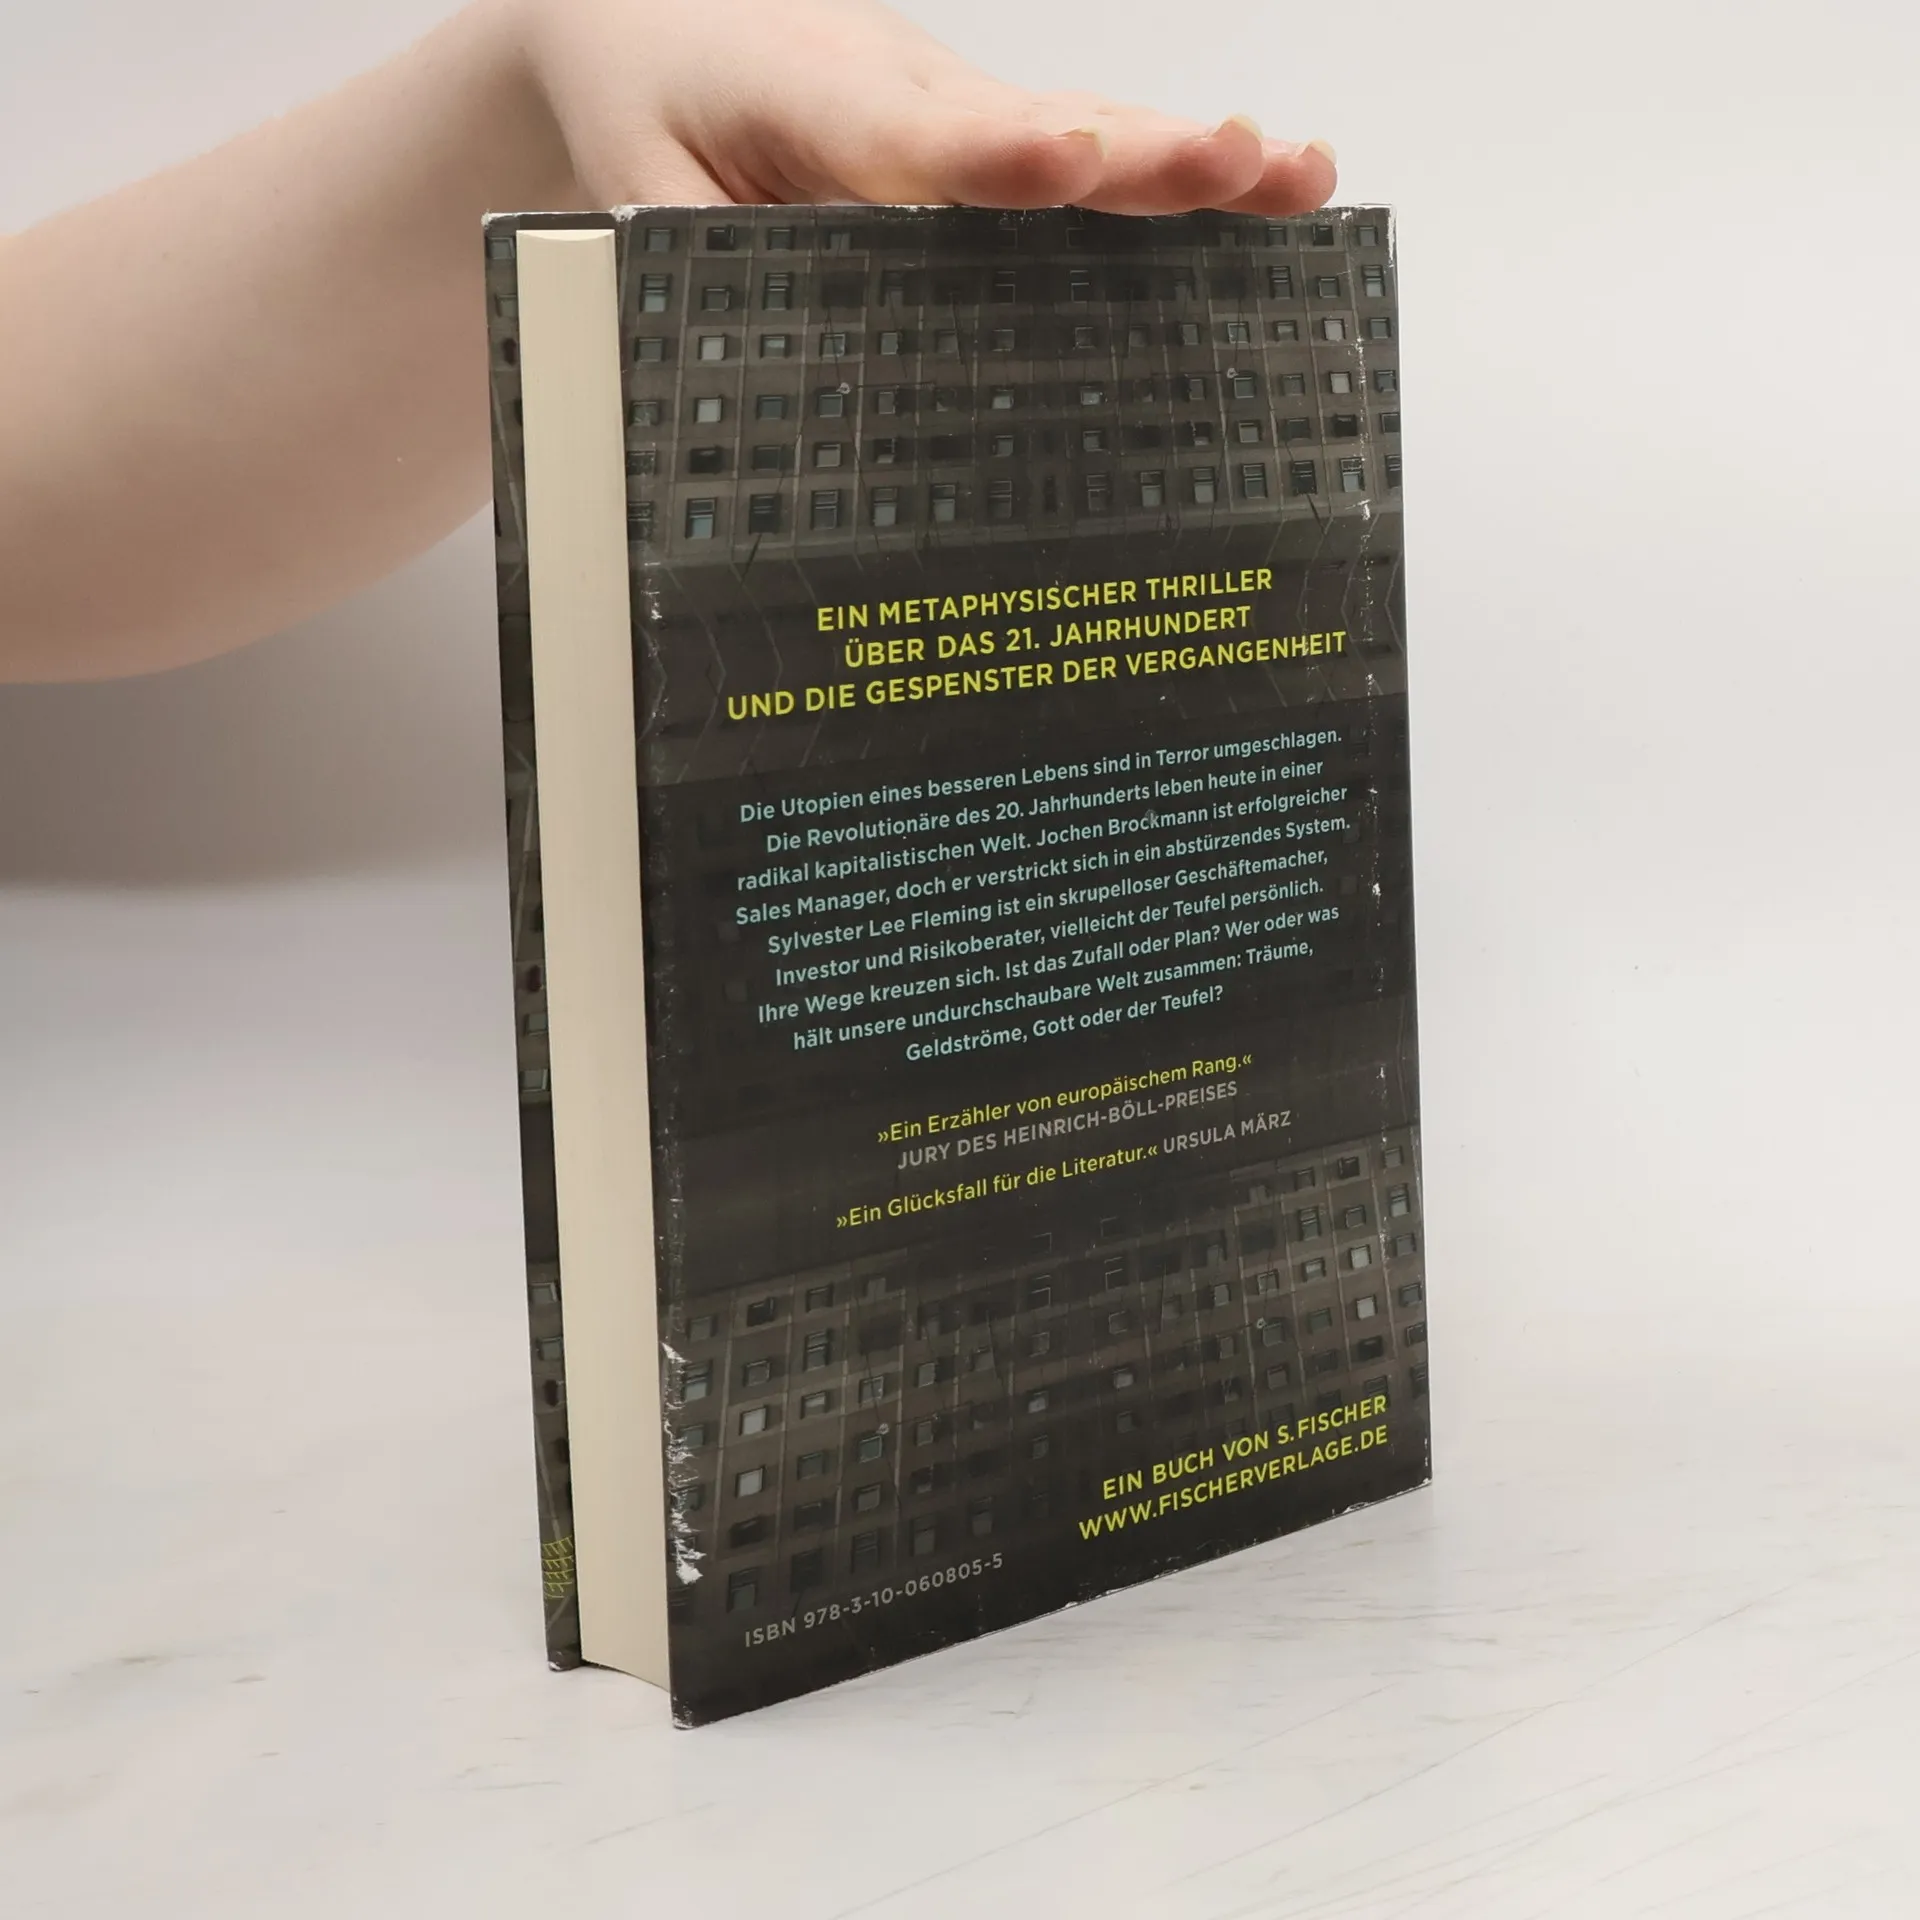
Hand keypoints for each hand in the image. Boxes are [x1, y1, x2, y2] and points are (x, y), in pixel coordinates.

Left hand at [507, 0, 1335, 213]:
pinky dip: (1174, 170)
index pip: (925, 138)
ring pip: (1093, 128)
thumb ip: (698, 268)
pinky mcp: (989, 130)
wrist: (659, 20)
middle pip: (1048, 128)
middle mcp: (919, 98)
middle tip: (1241, 158)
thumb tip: (753, 377)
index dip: (1000, 156)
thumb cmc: (652, 99)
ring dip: (1195, 160)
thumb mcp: (635, 189)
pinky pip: (1091, 147)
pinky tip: (1268, 186)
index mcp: (824, 107)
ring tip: (1299, 175)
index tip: (1067, 160)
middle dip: (1146, 154)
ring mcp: (967, 110)